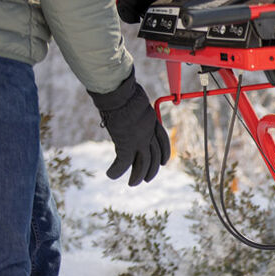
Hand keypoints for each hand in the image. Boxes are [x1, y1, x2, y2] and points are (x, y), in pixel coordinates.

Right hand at [88, 70, 170, 185]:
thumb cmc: (122, 91)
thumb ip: (134, 110)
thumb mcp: (133, 100)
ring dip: (138, 176)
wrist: (119, 92)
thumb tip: (124, 108)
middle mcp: (148, 132)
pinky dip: (116, 171)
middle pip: (155, 155)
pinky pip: (123, 162)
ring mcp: (139, 139)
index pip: (162, 141)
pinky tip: (110, 175)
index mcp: (152, 121)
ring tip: (133, 184)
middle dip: (152, 169)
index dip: (164, 153)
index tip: (164, 163)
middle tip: (147, 179)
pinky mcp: (126, 143)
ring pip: (143, 163)